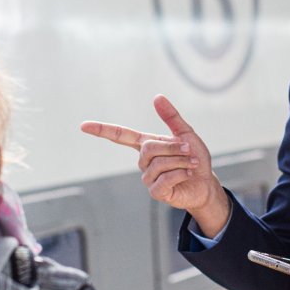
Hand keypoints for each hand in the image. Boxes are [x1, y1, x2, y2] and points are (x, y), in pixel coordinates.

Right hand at [80, 94, 229, 236]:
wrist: (206, 183)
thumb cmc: (194, 158)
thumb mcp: (186, 134)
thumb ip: (171, 117)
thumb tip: (157, 97)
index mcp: (147, 145)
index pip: (121, 136)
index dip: (102, 130)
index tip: (83, 126)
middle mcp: (144, 162)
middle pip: (149, 148)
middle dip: (173, 148)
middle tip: (189, 150)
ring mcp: (148, 178)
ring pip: (159, 164)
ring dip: (180, 161)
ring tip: (190, 164)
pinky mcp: (155, 192)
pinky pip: (165, 179)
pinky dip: (181, 174)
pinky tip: (187, 175)